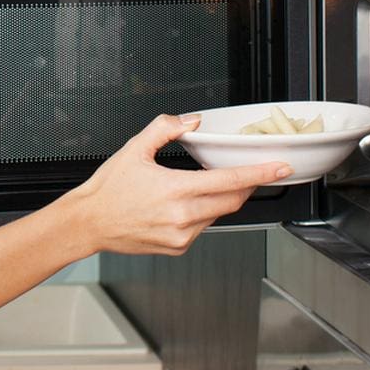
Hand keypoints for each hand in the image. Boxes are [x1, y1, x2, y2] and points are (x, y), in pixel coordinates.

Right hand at [64, 114, 293, 256]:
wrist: (89, 223)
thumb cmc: (108, 189)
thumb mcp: (135, 148)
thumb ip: (166, 128)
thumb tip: (192, 121)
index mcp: (175, 189)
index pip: (230, 180)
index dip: (260, 174)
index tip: (280, 168)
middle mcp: (182, 216)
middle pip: (232, 200)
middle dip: (247, 185)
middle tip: (252, 172)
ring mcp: (181, 236)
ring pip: (218, 215)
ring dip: (221, 199)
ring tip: (202, 185)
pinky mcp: (177, 248)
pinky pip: (202, 228)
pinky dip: (203, 214)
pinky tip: (185, 204)